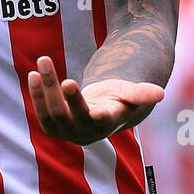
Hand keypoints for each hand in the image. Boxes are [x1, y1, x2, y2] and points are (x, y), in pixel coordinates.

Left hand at [27, 55, 163, 145]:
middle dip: (53, 87)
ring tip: (40, 63)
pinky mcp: (55, 130)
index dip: (80, 102)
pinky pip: (42, 115)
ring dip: (42, 89)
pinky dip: (37, 95)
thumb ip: (141, 93)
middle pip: (65, 113)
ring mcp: (68, 133)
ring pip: (51, 114)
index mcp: (106, 123)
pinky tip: (33, 75)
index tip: (69, 82)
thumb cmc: (118, 98)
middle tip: (45, 60)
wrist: (104, 112)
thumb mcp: (130, 93)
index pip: (93, 117)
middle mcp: (85, 132)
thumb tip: (161, 94)